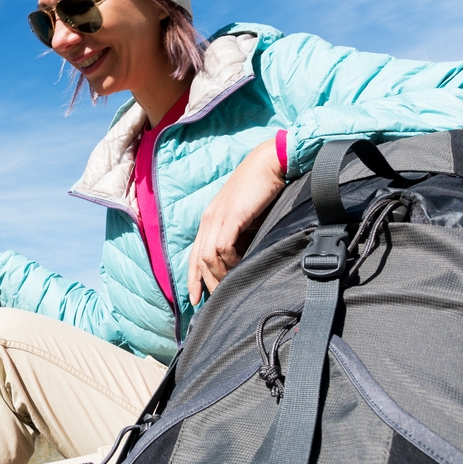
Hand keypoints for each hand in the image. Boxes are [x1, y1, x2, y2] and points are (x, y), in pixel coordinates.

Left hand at [187, 137, 285, 304]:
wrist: (269, 164)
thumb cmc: (261, 191)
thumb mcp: (245, 218)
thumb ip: (239, 237)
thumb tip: (241, 261)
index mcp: (210, 220)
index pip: (195, 255)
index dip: (193, 278)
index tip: (195, 299)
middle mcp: (209, 219)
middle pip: (199, 260)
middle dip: (206, 282)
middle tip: (219, 298)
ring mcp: (218, 217)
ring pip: (209, 257)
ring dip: (221, 274)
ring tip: (233, 284)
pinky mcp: (231, 216)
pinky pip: (223, 247)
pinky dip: (230, 260)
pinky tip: (241, 265)